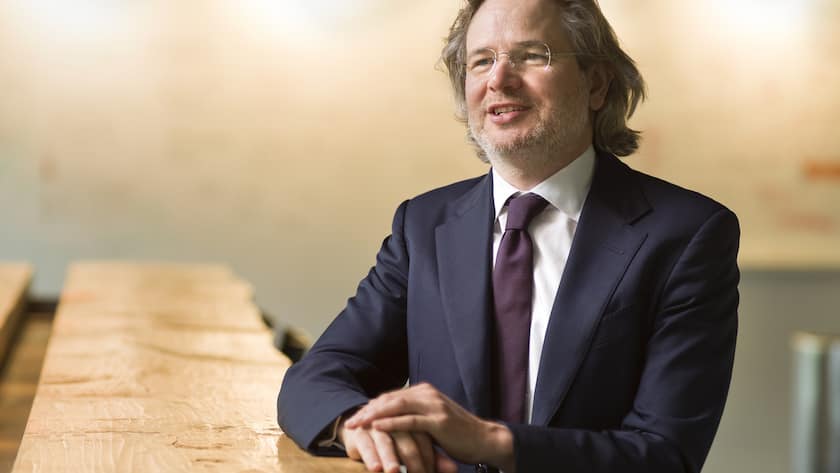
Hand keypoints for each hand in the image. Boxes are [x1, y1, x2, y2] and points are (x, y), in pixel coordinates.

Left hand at [345, 383, 514, 471]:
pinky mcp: (439, 421)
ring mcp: (433, 405)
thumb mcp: (431, 422)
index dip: (371, 406)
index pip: (391, 396)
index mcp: (424, 392)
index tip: (355, 417)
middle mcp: (427, 394)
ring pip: (396, 406)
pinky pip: (410, 421)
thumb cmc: (457, 435)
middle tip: (348, 422)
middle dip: (367, 410)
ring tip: (356, 424)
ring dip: (373, 415)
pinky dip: (391, 423)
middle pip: (389, 399)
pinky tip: (376, 428)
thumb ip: (413, 418)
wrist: (484, 440)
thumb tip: (390, 422)